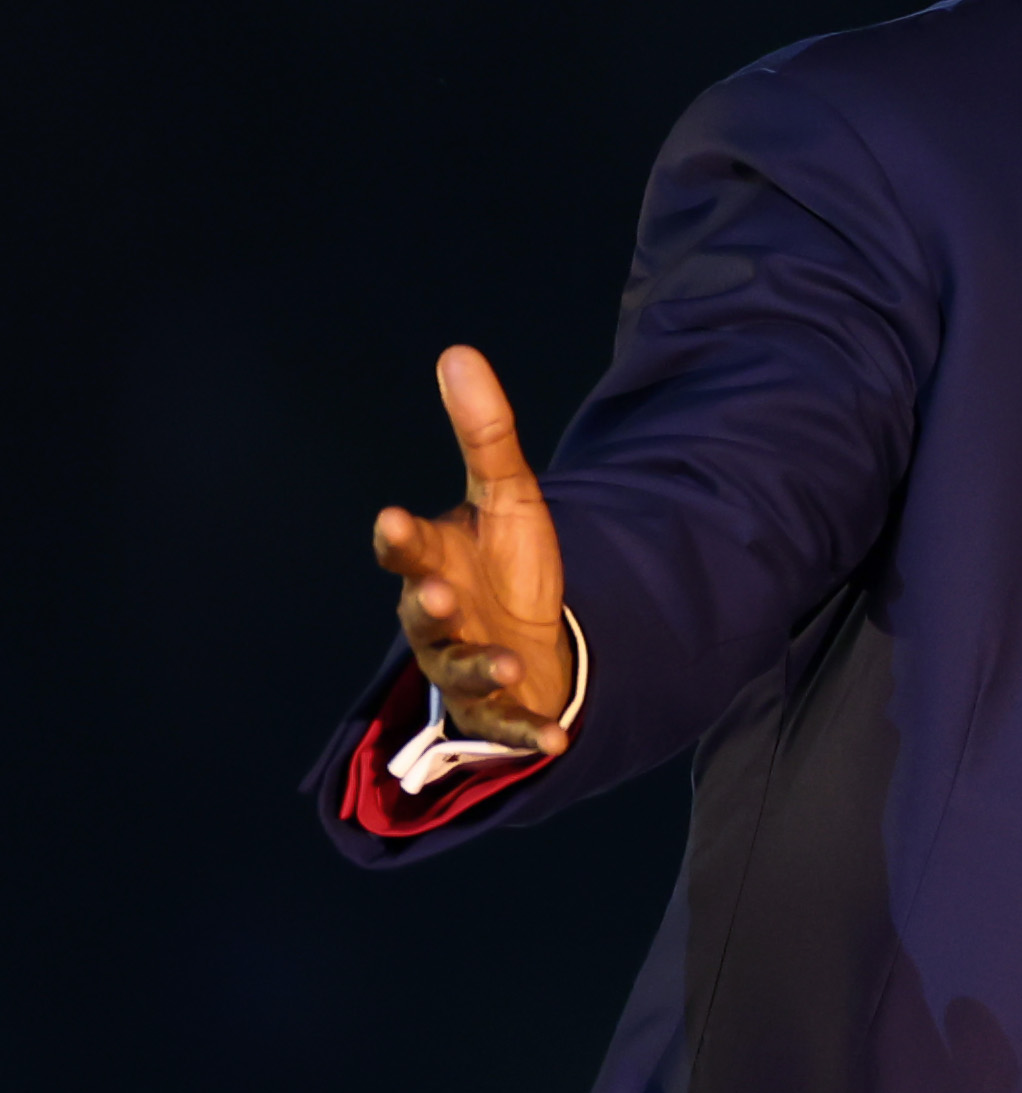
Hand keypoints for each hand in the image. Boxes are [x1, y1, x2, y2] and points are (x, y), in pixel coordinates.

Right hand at [371, 346, 575, 753]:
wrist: (531, 636)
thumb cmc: (504, 563)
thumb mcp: (508, 495)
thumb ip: (484, 433)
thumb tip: (458, 351)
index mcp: (433, 563)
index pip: (406, 549)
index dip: (399, 539)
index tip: (394, 521)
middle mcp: (437, 619)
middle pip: (421, 615)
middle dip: (427, 606)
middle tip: (438, 595)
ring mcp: (462, 666)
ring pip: (458, 670)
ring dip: (477, 667)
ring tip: (504, 663)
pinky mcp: (496, 711)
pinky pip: (508, 728)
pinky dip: (528, 736)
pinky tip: (556, 742)